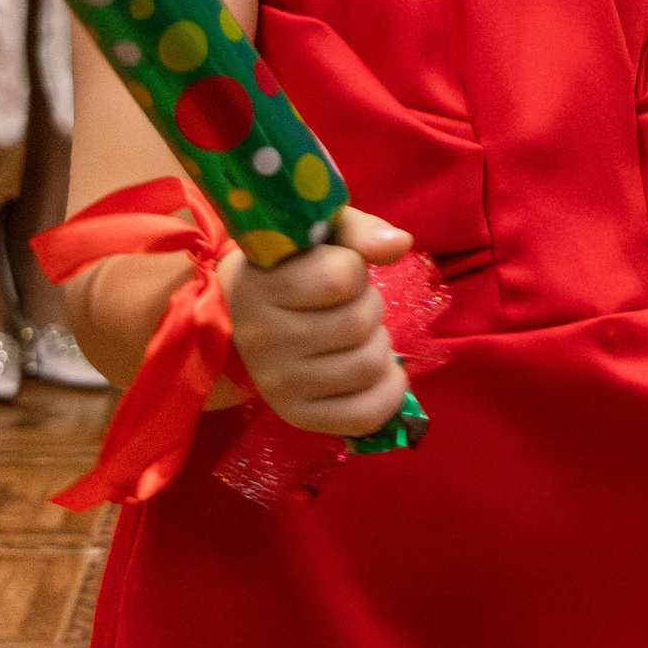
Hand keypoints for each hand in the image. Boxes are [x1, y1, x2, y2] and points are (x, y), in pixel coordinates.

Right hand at [222, 206, 412, 436]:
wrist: (248, 317)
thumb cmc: (295, 267)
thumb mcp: (321, 234)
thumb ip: (359, 231)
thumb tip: (399, 244)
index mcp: (259, 285)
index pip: (342, 277)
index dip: (355, 270)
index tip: (340, 272)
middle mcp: (260, 339)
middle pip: (359, 323)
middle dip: (370, 307)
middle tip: (351, 306)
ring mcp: (276, 385)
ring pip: (368, 366)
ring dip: (379, 346)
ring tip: (359, 337)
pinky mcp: (296, 416)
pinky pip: (365, 415)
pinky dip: (388, 391)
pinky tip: (380, 372)